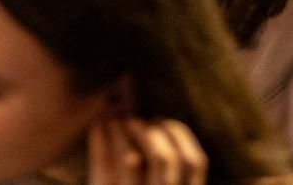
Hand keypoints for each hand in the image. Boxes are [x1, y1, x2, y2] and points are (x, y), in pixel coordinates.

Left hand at [88, 118, 206, 184]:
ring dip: (122, 131)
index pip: (195, 162)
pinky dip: (99, 139)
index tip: (162, 121)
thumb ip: (168, 174)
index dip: (180, 135)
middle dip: (149, 130)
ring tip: (113, 118)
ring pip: (131, 160)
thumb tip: (157, 123)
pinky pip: (102, 166)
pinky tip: (97, 125)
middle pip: (165, 159)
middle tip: (133, 118)